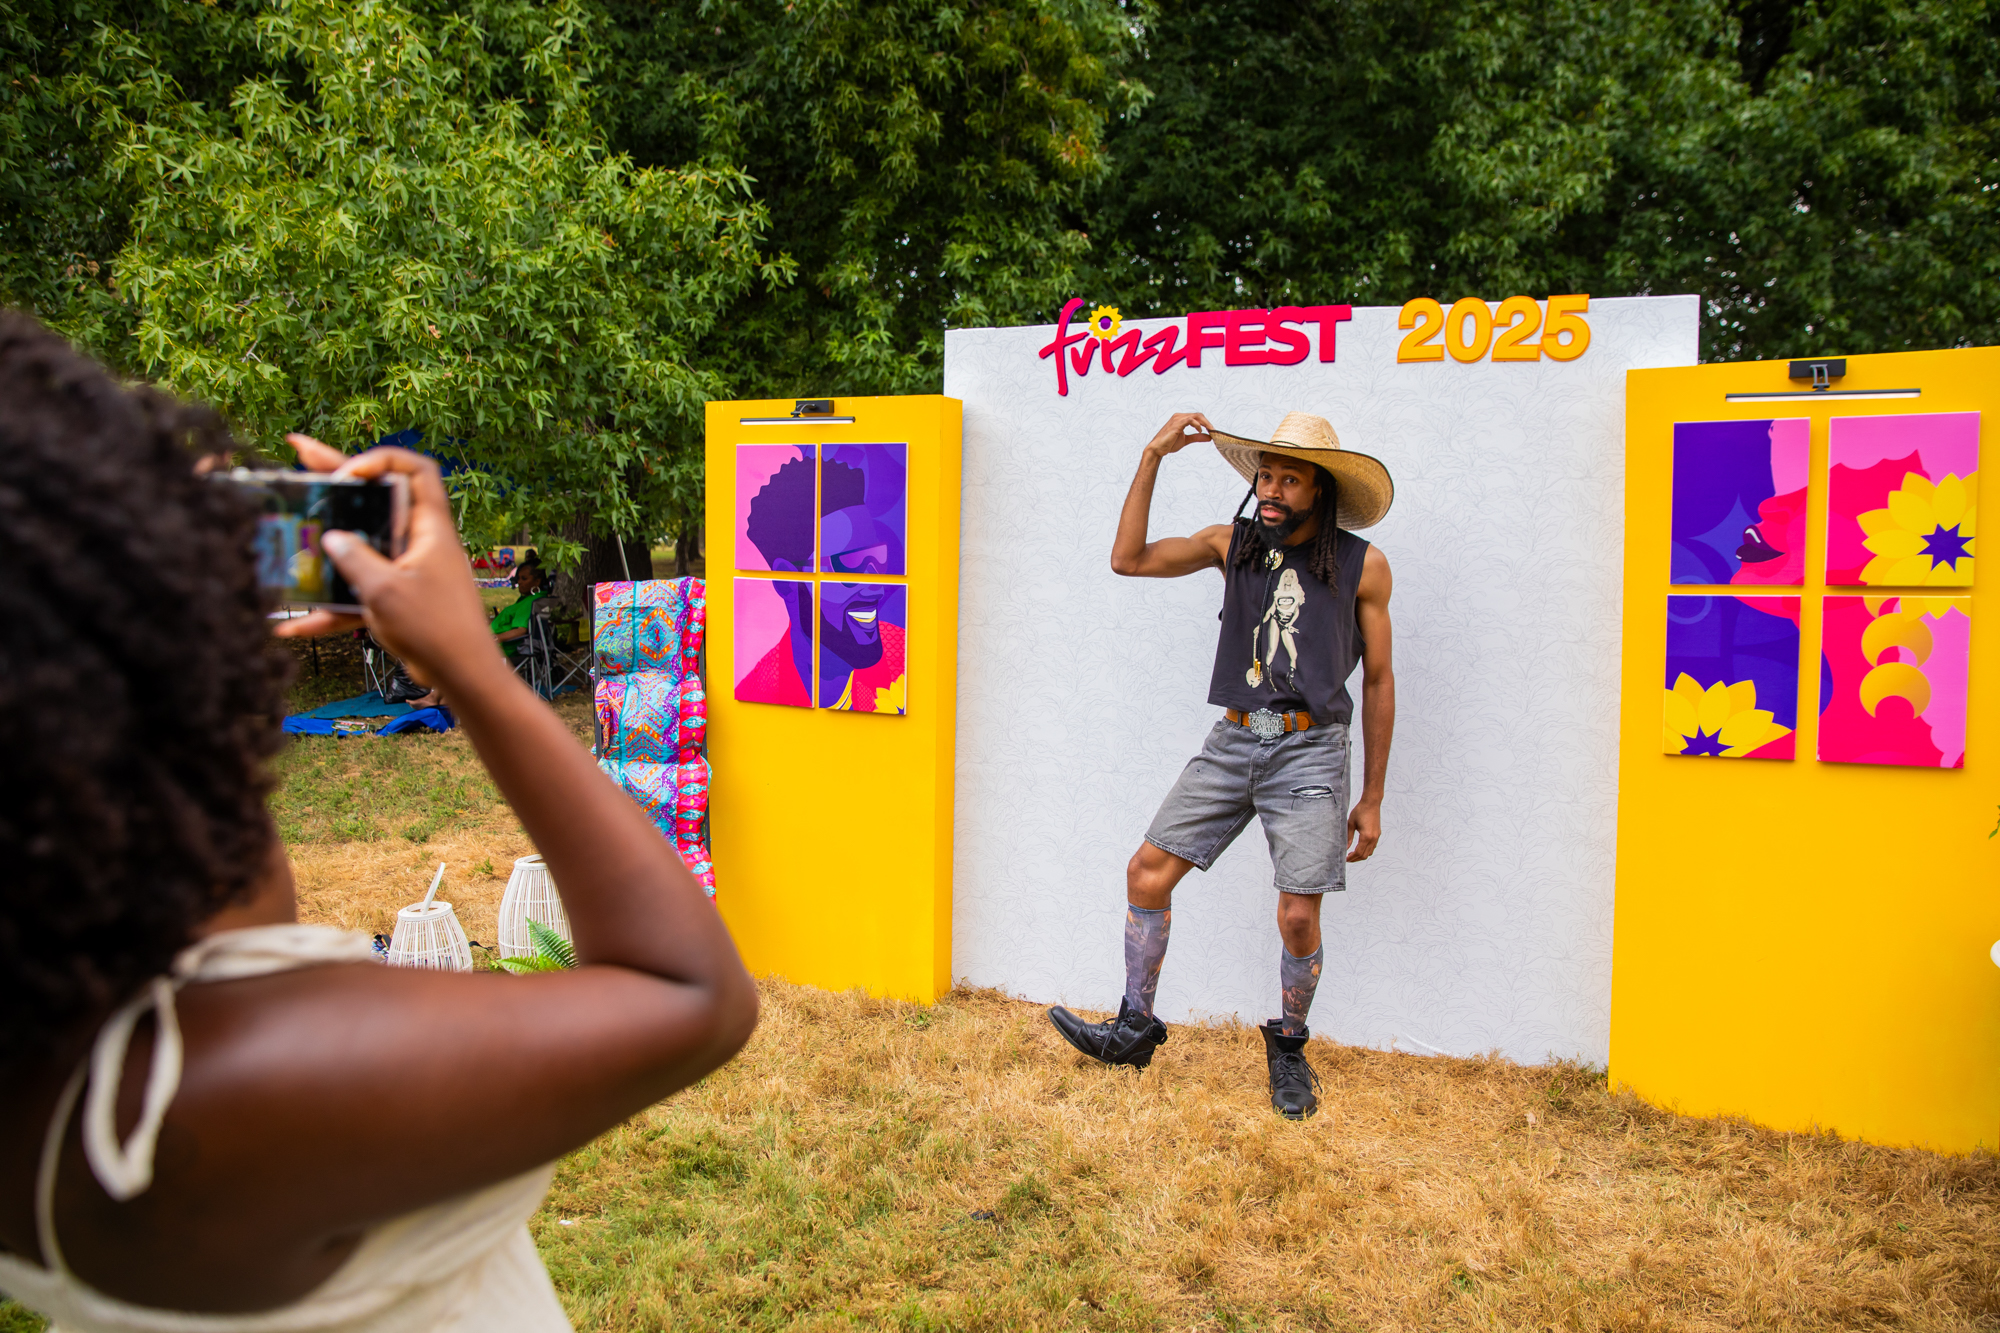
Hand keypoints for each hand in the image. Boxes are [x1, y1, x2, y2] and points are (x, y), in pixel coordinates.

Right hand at [272, 435, 504, 692]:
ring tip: (285, 524)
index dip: (382, 460)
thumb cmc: (436, 630)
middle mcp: (420, 542)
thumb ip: (354, 559)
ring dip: (326, 544)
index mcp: (429, 528)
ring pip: (363, 547)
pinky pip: (361, 593)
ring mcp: (409, 570)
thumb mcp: (385, 590)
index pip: (416, 470)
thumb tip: (331, 538)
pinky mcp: (400, 598)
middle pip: (377, 500)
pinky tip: (294, 627)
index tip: (348, 473)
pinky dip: (332, 608)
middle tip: (299, 454)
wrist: (463, 676)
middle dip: (337, 479)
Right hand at [1145, 412, 1213, 457]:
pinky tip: (1200, 431)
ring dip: (1205, 423)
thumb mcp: (1186, 440)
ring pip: (1196, 416)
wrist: (1158, 448)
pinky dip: (1197, 424)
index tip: (1212, 431)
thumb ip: (1196, 437)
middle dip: (1207, 423)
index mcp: (1181, 419)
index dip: (1206, 423)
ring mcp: (1177, 419)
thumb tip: (1209, 437)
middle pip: (1198, 415)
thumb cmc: (1169, 444)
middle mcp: (1179, 416)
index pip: (1197, 417)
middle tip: (1214, 431)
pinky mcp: (1176, 423)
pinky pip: (1190, 420)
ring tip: (1210, 431)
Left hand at [1346, 798, 1380, 861]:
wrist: (1371, 803)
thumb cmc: (1360, 811)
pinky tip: (1359, 848)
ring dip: (1361, 855)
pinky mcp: (1378, 834)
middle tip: (1347, 858)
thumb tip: (1345, 848)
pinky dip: (1366, 850)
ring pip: (1369, 852)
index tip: (1345, 859)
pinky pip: (1373, 847)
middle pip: (1364, 855)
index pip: (1358, 852)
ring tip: (1352, 854)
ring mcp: (1377, 837)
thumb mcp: (1350, 823)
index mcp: (1366, 836)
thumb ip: (1348, 837)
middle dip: (1356, 859)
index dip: (1351, 857)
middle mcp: (1373, 838)